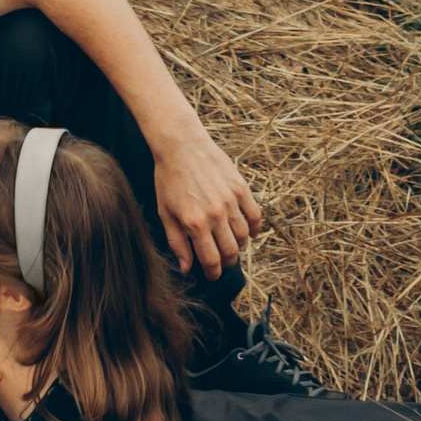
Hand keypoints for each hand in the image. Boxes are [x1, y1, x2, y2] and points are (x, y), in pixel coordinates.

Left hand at [150, 127, 264, 277]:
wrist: (181, 145)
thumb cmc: (169, 179)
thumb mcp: (165, 213)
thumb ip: (177, 242)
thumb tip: (186, 267)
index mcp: (195, 223)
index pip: (211, 259)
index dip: (213, 273)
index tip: (212, 275)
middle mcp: (215, 214)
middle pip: (231, 251)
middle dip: (227, 262)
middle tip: (222, 263)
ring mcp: (230, 201)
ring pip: (243, 236)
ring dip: (239, 246)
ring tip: (232, 246)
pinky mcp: (241, 188)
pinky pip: (255, 215)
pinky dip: (255, 228)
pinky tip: (249, 233)